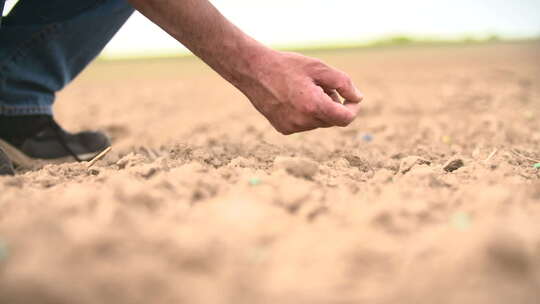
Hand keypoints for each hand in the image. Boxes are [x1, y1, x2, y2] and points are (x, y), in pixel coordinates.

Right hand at [240, 51, 363, 134]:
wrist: (254, 71)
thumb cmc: (287, 66)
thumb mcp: (319, 67)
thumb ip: (343, 83)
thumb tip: (358, 98)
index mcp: (314, 106)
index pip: (345, 119)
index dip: (352, 108)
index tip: (351, 97)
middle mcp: (303, 122)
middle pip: (332, 120)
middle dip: (333, 105)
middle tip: (322, 85)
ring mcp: (292, 127)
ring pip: (318, 123)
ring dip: (319, 109)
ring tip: (305, 89)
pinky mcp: (283, 129)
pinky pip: (304, 125)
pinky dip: (305, 114)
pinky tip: (293, 98)